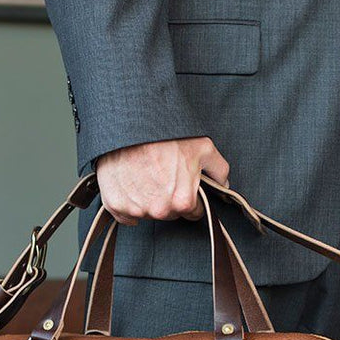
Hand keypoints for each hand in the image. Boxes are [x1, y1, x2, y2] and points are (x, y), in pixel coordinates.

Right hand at [95, 137, 230, 225]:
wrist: (130, 125)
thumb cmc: (167, 135)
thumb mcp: (203, 147)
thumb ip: (219, 170)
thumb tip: (223, 185)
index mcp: (183, 201)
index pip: (193, 212)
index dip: (191, 198)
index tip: (184, 185)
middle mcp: (160, 209)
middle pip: (170, 214)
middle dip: (170, 199)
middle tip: (164, 175)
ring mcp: (136, 208)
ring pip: (148, 213)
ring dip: (149, 200)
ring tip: (146, 175)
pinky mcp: (115, 204)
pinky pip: (125, 215)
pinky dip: (128, 204)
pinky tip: (131, 185)